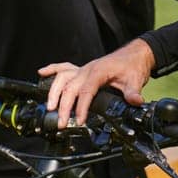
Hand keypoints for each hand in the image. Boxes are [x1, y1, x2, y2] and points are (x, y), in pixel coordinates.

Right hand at [39, 38, 155, 127]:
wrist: (136, 54)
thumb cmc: (133, 65)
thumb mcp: (136, 80)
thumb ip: (133, 92)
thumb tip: (136, 102)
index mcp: (99, 71)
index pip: (86, 90)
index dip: (82, 106)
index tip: (80, 120)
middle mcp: (88, 69)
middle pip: (70, 87)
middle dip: (64, 106)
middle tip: (62, 122)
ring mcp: (83, 69)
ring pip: (63, 78)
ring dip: (54, 92)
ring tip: (50, 108)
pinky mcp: (83, 70)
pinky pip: (64, 68)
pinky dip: (52, 70)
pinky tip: (41, 73)